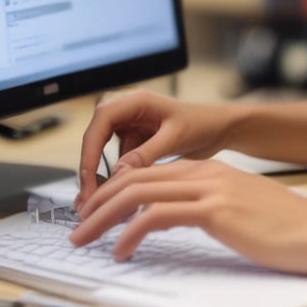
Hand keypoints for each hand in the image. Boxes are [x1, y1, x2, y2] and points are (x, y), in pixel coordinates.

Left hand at [71, 159, 306, 277]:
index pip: (148, 173)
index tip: (94, 213)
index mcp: (209, 170)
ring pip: (138, 194)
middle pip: (134, 179)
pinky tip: (121, 250)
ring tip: (85, 238)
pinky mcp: (216, 210)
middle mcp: (206, 173)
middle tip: (77, 227)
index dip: (113, 192)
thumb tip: (175, 219)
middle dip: (98, 203)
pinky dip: (131, 233)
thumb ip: (208, 206)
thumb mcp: (241, 210)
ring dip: (103, 217)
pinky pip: (158, 216)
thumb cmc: (288, 228)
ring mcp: (211, 188)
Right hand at [76, 90, 224, 207]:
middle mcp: (127, 109)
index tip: (88, 181)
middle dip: (89, 168)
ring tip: (96, 206)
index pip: (101, 120)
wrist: (219, 128)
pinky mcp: (133, 139)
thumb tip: (118, 173)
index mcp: (136, 100)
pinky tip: (115, 199)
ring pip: (102, 151)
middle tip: (87, 201)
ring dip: (100, 177)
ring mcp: (129, 124)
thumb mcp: (176, 138)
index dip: (90, 151)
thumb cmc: (202, 124)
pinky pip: (116, 160)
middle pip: (95, 136)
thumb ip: (147, 153)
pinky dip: (114, 179)